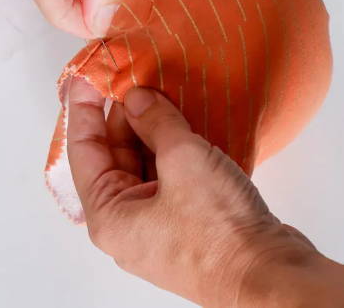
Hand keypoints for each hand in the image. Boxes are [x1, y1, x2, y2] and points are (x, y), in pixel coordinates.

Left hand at [67, 77, 343, 306]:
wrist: (270, 276)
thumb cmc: (219, 230)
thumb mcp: (183, 160)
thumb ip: (156, 122)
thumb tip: (137, 98)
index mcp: (108, 214)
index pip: (83, 148)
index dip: (83, 108)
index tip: (87, 77)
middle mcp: (125, 219)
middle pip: (114, 153)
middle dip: (124, 115)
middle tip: (134, 79)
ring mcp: (154, 218)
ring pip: (142, 161)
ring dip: (149, 128)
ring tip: (158, 93)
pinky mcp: (181, 216)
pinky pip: (165, 171)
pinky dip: (168, 146)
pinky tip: (178, 120)